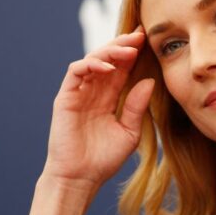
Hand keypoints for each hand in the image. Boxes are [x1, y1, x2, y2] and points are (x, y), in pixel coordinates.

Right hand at [43, 26, 154, 191]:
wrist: (81, 178)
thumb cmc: (103, 159)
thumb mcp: (129, 132)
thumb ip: (137, 107)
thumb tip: (149, 81)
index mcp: (109, 97)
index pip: (122, 68)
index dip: (134, 53)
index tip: (149, 40)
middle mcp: (93, 91)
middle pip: (108, 58)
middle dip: (124, 44)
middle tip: (140, 36)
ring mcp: (78, 92)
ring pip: (92, 59)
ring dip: (110, 51)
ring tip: (129, 50)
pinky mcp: (66, 97)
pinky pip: (76, 72)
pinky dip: (91, 64)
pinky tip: (108, 67)